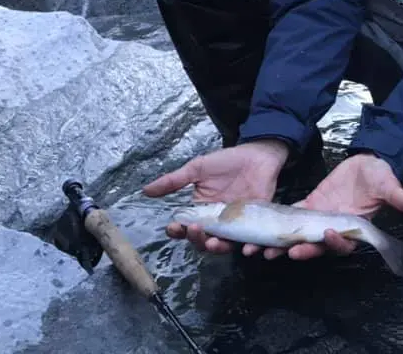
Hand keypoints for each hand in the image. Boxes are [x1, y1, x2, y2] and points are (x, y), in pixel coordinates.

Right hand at [143, 139, 288, 256]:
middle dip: (196, 240)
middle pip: (202, 240)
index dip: (178, 231)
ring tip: (213, 243)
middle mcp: (217, 222)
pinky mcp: (255, 223)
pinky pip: (251, 241)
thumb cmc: (227, 161)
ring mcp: (236, 224)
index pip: (185, 228)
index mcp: (201, 211)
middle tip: (195, 229)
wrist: (257, 155)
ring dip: (217, 249)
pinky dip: (249, 247)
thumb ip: (174, 181)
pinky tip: (247, 248)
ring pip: (224, 245)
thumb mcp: (198, 168)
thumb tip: (145, 191)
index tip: (173, 227)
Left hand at [267, 152, 402, 261]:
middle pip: (316, 245)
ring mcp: (321, 218)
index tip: (327, 235)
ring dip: (281, 242)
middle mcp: (335, 227)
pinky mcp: (311, 204)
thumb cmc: (380, 176)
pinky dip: (279, 221)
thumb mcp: (389, 184)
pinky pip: (293, 216)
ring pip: (300, 235)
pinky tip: (263, 223)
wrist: (369, 162)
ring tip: (260, 249)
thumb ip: (397, 196)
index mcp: (355, 227)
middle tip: (281, 252)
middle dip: (299, 249)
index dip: (335, 243)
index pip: (344, 243)